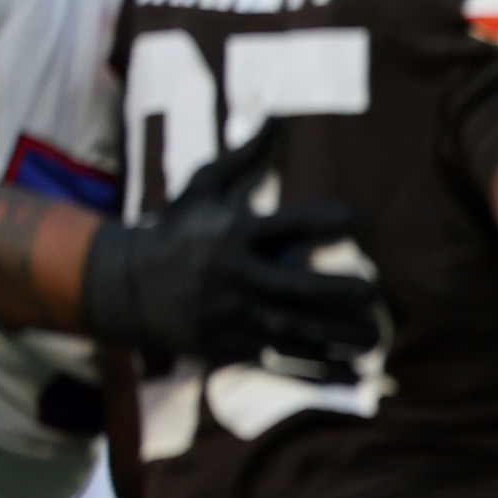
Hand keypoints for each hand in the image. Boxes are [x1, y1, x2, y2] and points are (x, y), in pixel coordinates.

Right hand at [80, 134, 381, 372]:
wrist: (123, 289)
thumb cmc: (174, 232)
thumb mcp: (201, 189)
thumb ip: (244, 159)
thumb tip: (277, 120)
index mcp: (236, 235)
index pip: (290, 224)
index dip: (329, 220)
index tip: (359, 219)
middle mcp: (238, 277)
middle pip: (301, 288)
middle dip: (341, 293)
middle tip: (374, 294)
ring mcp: (234, 316)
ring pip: (298, 331)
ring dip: (341, 337)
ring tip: (374, 336)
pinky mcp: (231, 347)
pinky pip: (283, 363)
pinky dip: (321, 372)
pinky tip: (357, 376)